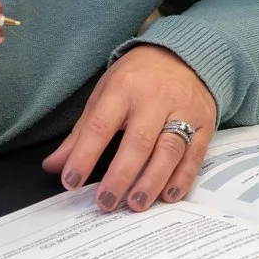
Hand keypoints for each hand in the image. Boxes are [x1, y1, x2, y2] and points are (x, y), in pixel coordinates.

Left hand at [41, 44, 218, 210]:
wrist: (184, 55)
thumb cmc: (137, 79)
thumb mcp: (104, 95)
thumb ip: (81, 134)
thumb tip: (53, 166)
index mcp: (123, 89)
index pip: (100, 125)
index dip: (84, 155)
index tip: (70, 182)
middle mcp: (155, 99)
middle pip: (138, 141)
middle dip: (121, 175)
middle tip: (106, 202)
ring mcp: (184, 111)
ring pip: (169, 150)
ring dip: (152, 181)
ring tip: (136, 204)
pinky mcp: (205, 123)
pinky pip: (195, 154)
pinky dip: (182, 178)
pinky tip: (168, 195)